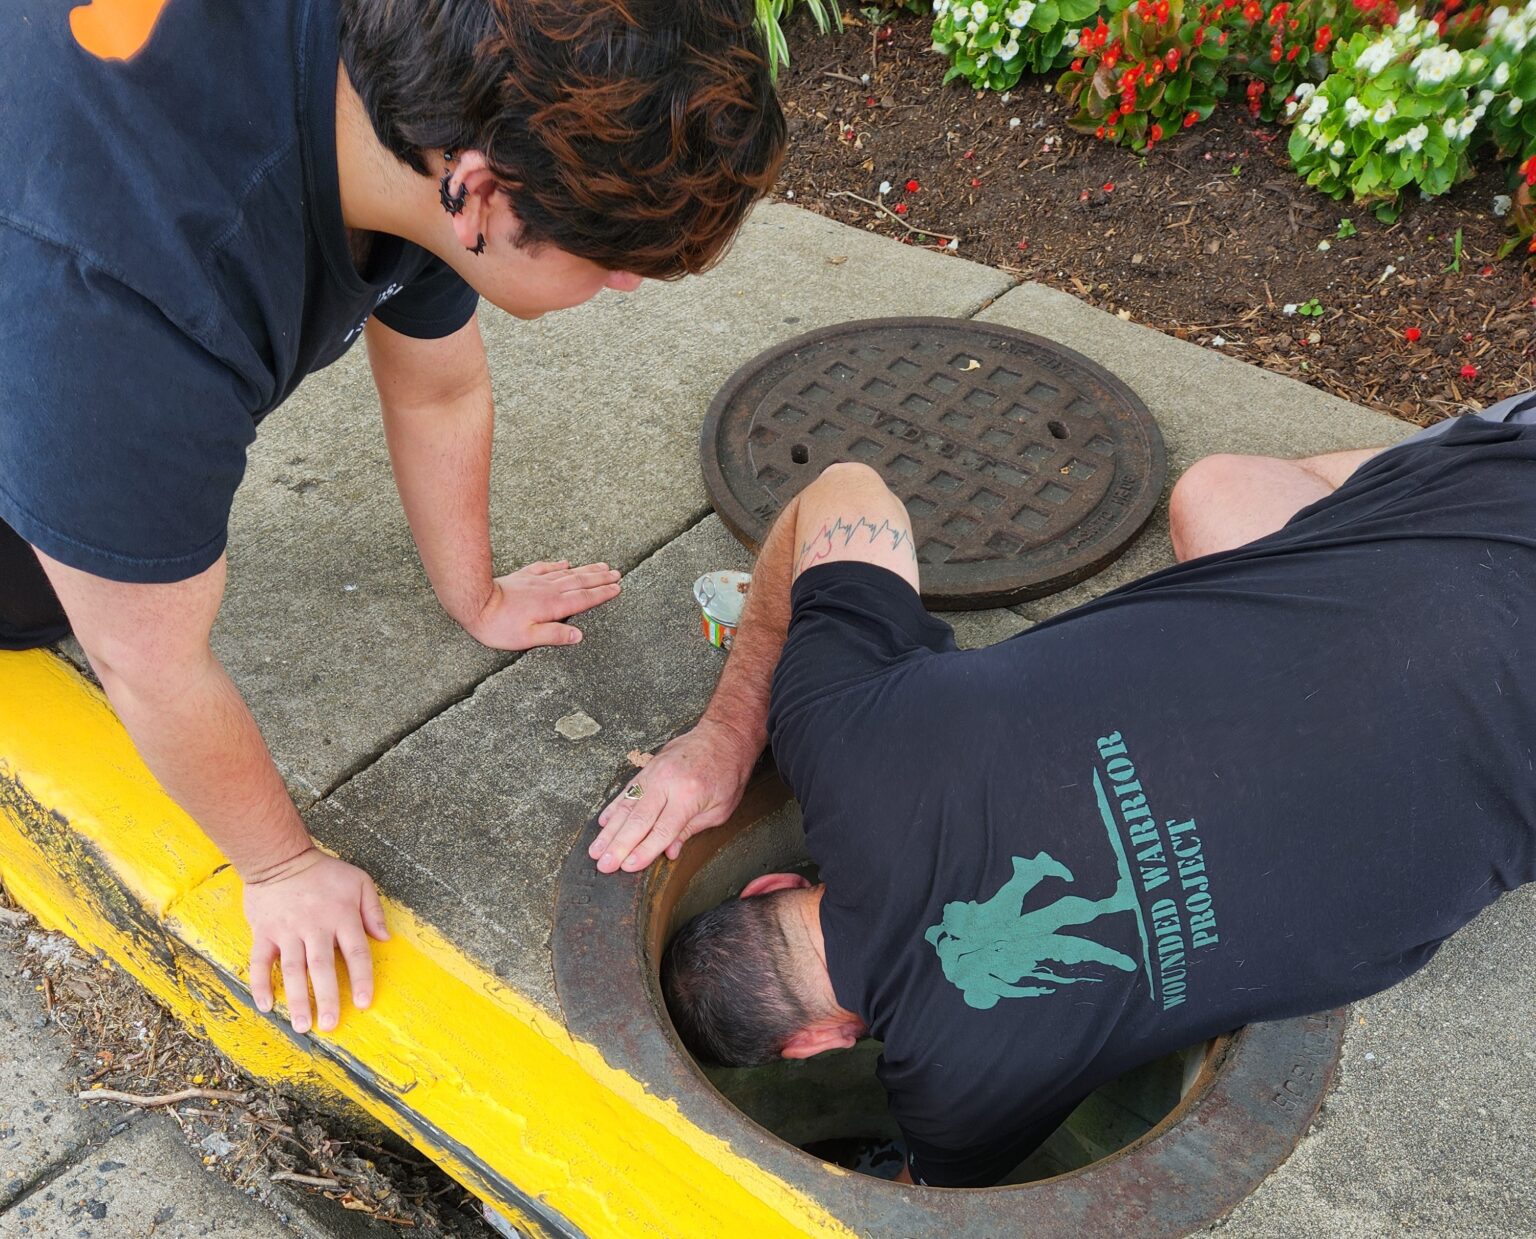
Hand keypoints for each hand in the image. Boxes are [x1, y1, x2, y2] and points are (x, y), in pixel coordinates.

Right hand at [244, 849, 389, 1033]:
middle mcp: (315, 927)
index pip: (356, 952)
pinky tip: (266, 1006)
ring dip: (296, 999)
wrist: (280, 858)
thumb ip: (373, 910)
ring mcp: (287, 931)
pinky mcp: (263, 932)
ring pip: (292, 970)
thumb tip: (385, 938)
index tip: (364, 1003)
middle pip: (322, 967)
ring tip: (302, 1025)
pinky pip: (260, 962)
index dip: (362, 979)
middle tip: (330, 1025)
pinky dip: (261, 984)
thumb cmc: (324, 872)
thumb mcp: (359, 882)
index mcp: (342, 916)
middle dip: (327, 998)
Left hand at [465, 561, 620, 649]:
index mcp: (553, 606)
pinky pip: (546, 568)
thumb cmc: (498, 626)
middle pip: (580, 582)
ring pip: (567, 573)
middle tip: (617, 573)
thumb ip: (554, 635)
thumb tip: (578, 636)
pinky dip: (558, 565)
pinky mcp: (524, 577)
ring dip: (586, 570)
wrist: (475, 602)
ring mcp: (536, 581)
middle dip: (600, 578)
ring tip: (601, 566)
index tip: (617, 588)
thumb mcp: (527, 638)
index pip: (584, 599)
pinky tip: (565, 562)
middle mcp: (548, 590)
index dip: (602, 594)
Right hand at [589, 720, 757, 873]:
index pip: (661, 830)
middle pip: (638, 820)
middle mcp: (666, 783)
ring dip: (609, 831)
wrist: (723, 735)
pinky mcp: (648, 768)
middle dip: (618, 846)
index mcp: (689, 796)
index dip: (643, 851)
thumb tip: (668, 851)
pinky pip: (627, 791)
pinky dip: (613, 808)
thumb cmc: (727, 773)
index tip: (626, 867)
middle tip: (603, 866)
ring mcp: (654, 773)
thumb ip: (691, 830)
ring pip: (627, 806)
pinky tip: (602, 824)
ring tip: (595, 851)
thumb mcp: (720, 808)